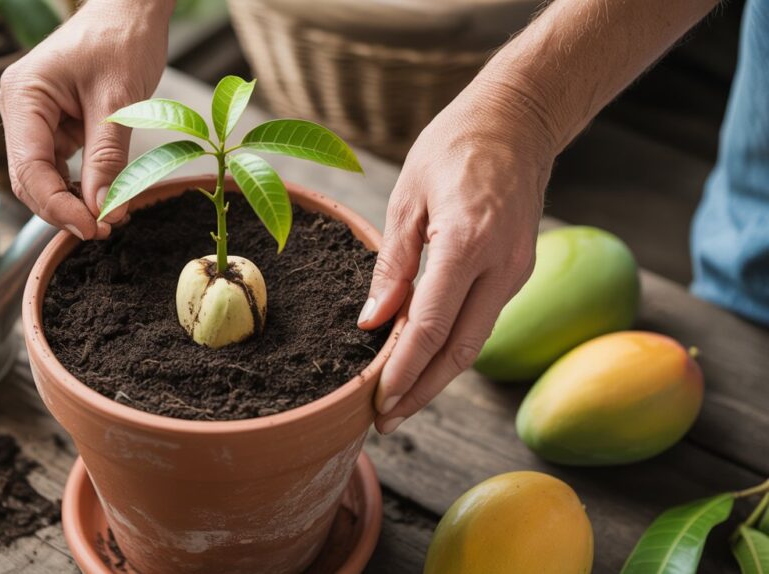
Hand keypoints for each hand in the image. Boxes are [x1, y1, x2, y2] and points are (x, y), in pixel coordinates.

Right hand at [0, 0, 173, 238]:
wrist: (131, 10)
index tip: (93, 228)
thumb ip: (107, 159)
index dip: (58, 207)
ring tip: (108, 217)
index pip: (29, 169)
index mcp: (23, 96)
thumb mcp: (118, 103)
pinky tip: (103, 199)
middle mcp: (18, 108)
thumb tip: (103, 211)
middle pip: (29, 179)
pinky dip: (78, 186)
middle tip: (104, 228)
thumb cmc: (123, 41)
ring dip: (71, 202)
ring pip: (42, 177)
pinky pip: (58, 165)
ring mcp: (33, 118)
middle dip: (63, 209)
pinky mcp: (52, 124)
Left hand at [358, 86, 556, 434]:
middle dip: (420, 391)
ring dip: (437, 375)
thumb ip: (393, 265)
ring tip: (399, 400)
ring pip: (474, 341)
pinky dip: (452, 346)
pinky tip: (424, 359)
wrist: (518, 122)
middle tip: (385, 420)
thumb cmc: (454, 148)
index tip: (377, 401)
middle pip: (459, 350)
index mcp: (466, 242)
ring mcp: (517, 271)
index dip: (402, 371)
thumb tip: (373, 322)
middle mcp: (500, 265)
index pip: (430, 327)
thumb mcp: (408, 197)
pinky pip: (482, 319)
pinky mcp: (519, 271)